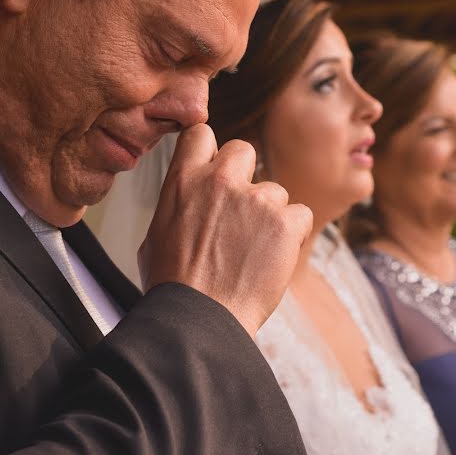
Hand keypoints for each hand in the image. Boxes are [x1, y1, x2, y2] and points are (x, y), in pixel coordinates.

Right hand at [138, 124, 311, 336]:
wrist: (199, 320)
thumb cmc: (173, 287)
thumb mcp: (155, 235)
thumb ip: (178, 204)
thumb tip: (187, 199)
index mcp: (183, 181)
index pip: (201, 134)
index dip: (211, 148)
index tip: (215, 164)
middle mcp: (219, 180)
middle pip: (243, 149)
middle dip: (246, 176)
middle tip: (241, 212)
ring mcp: (255, 198)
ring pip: (275, 191)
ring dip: (270, 215)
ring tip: (253, 252)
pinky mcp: (284, 221)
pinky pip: (300, 215)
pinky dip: (293, 235)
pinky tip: (274, 258)